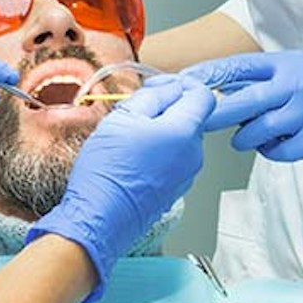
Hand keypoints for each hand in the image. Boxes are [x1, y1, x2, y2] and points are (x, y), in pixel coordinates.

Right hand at [26, 75, 215, 299]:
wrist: (99, 219)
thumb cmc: (107, 172)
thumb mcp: (123, 117)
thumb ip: (154, 96)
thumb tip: (170, 88)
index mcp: (184, 133)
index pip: (203, 95)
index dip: (180, 84)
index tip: (158, 85)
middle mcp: (193, 155)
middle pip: (190, 116)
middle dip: (166, 107)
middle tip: (134, 110)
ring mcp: (186, 175)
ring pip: (180, 138)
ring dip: (159, 129)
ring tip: (128, 136)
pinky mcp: (175, 189)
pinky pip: (173, 160)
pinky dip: (158, 151)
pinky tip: (132, 157)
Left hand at [185, 50, 302, 170]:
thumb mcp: (295, 76)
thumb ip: (260, 82)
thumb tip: (216, 89)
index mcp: (290, 63)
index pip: (241, 66)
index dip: (210, 75)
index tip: (185, 82)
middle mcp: (301, 82)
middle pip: (245, 100)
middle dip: (217, 113)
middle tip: (200, 121)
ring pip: (260, 129)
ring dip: (247, 137)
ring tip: (248, 137)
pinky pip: (280, 150)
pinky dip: (271, 152)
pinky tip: (277, 146)